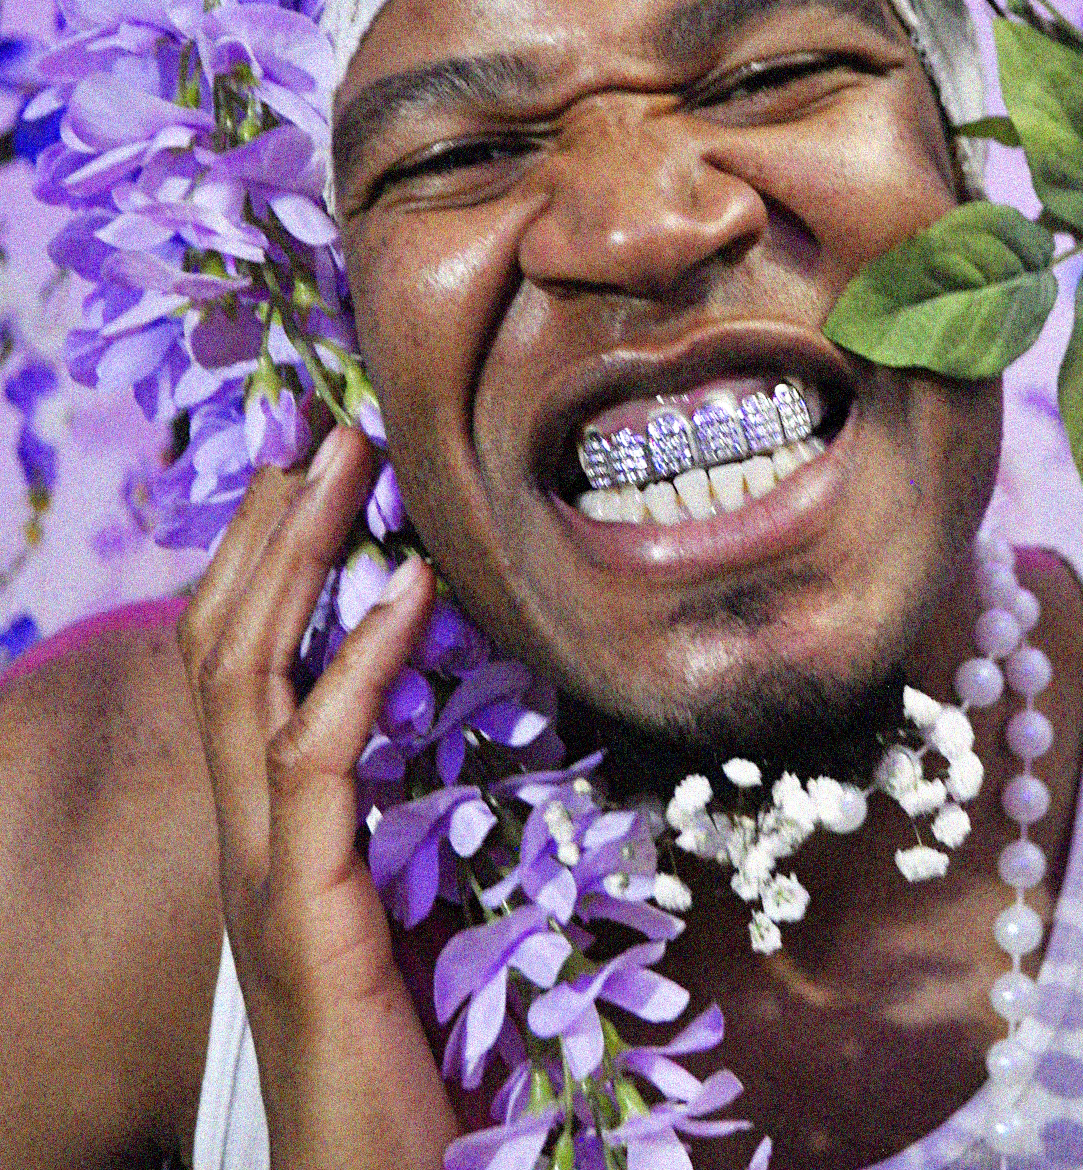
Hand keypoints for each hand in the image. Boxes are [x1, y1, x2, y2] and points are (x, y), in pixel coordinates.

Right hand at [179, 425, 458, 1169]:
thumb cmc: (403, 1064)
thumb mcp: (397, 917)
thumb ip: (394, 829)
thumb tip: (445, 742)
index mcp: (267, 831)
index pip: (242, 667)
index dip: (265, 563)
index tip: (312, 472)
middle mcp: (243, 838)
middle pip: (227, 645)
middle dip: (273, 528)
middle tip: (324, 428)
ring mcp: (260, 873)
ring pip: (247, 678)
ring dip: (299, 559)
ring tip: (350, 463)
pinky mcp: (303, 913)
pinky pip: (316, 759)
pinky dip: (361, 662)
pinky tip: (408, 590)